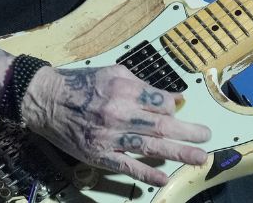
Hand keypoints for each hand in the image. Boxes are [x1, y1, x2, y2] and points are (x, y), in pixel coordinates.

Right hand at [22, 64, 210, 185]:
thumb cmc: (81, 84)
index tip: (181, 109)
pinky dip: (146, 173)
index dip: (174, 106)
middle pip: (161, 125)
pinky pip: (126, 166)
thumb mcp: (113, 73)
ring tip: (198, 157)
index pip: (160, 102)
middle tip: (207, 137)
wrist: (45, 99)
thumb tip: (171, 97)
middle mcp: (118, 113)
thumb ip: (142, 85)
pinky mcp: (98, 154)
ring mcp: (109, 136)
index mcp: (124, 90)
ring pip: (150, 146)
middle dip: (188, 132)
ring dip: (178, 153)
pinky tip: (163, 177)